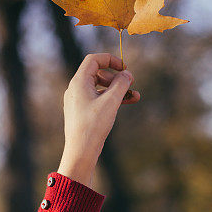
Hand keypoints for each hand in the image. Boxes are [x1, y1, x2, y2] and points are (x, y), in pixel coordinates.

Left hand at [57, 53, 139, 186]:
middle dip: (116, 77)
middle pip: (98, 73)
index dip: (110, 59)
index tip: (125, 67)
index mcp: (79, 82)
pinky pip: (98, 99)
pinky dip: (111, 99)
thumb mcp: (111, 101)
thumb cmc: (93, 125)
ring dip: (117, 90)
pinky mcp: (82, 112)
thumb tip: (127, 74)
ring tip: (135, 97)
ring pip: (100, 88)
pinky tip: (126, 104)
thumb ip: (121, 84)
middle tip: (131, 83)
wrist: (81, 151)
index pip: (94, 60)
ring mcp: (78, 101)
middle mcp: (76, 89)